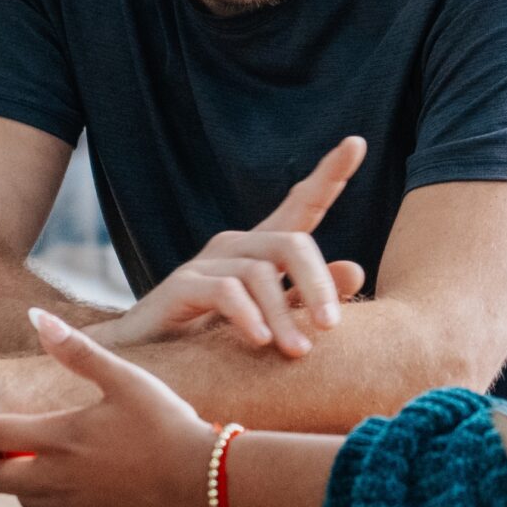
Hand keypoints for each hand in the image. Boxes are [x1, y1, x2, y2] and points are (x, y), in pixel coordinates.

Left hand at [0, 309, 219, 506]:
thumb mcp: (126, 379)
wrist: (208, 483)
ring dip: (15, 474)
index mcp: (58, 439)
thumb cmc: (169, 426)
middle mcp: (57, 479)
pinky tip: (78, 472)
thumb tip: (35, 318)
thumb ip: (76, 352)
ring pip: (21, 496)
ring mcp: (74, 506)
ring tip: (36, 449)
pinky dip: (48, 491)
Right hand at [104, 136, 370, 356]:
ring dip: (285, 316)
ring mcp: (206, 262)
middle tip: (331, 327)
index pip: (301, 205)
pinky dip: (248, 316)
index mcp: (263, 250)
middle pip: (292, 242)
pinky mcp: (181, 286)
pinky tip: (260, 341)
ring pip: (262, 273)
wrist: (149, 363)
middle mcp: (236, 246)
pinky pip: (225, 291)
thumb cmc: (214, 340)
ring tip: (299, 352)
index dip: (328, 174)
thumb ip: (308, 298)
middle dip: (318, 284)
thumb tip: (356, 269)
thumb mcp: (272, 320)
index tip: (356, 143)